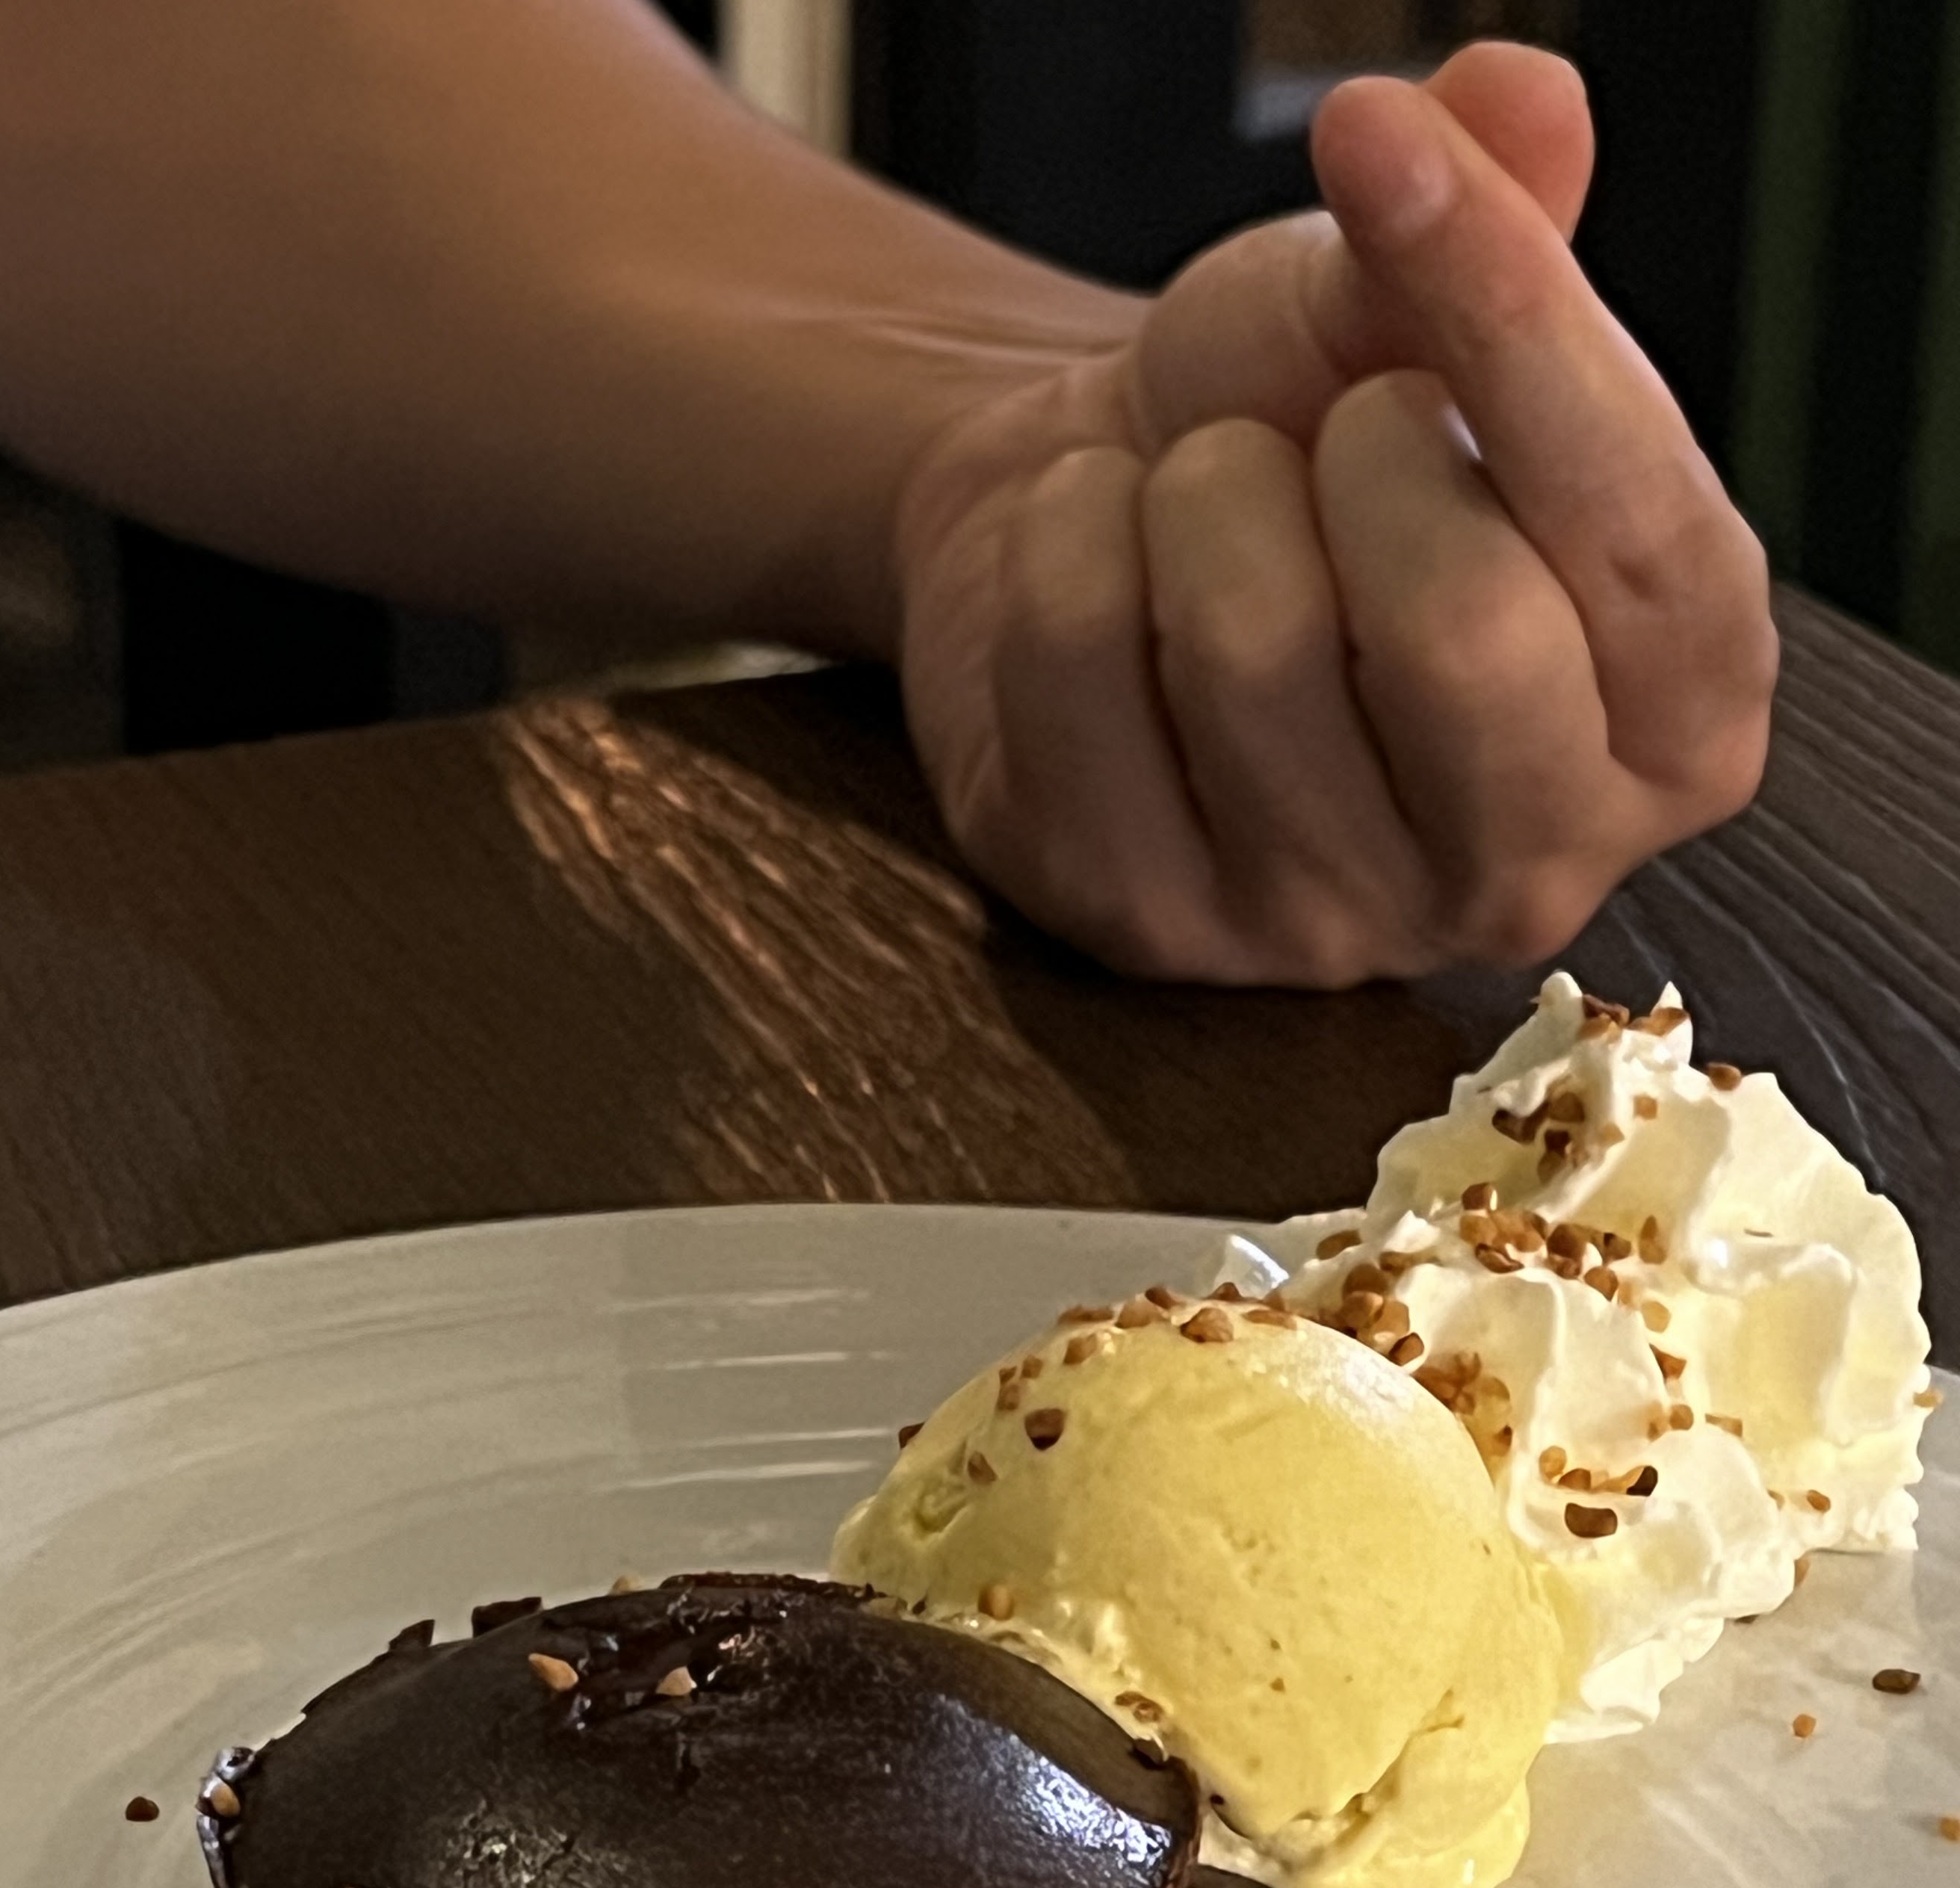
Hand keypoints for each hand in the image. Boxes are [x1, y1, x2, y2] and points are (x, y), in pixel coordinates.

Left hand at [893, 44, 1776, 986]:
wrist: (1108, 536)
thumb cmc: (1300, 454)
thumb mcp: (1418, 322)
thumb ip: (1502, 221)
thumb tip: (1511, 101)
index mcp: (1682, 720)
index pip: (1639, 529)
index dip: (1514, 317)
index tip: (1395, 148)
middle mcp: (1531, 865)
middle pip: (1461, 635)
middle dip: (1354, 454)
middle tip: (1320, 434)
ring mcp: (1331, 925)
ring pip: (1251, 645)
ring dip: (1196, 492)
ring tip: (1205, 499)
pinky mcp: (1145, 924)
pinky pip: (1078, 662)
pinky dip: (1067, 539)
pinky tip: (1102, 564)